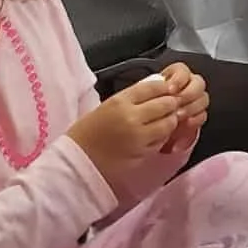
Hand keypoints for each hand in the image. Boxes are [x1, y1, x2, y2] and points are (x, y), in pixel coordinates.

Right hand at [67, 72, 186, 183]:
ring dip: (170, 120)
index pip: (153, 87)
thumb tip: (155, 89)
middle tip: (170, 104)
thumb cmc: (86, 133)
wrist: (76, 161)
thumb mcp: (106, 106)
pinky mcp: (142, 154)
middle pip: (165, 104)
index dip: (164, 87)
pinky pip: (161, 141)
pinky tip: (155, 136)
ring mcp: (139, 137)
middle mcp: (132, 118)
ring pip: (168, 124)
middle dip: (171, 103)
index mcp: (120, 102)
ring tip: (164, 120)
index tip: (167, 89)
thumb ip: (130, 98)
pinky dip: (162, 137)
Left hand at [155, 62, 208, 158]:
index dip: (179, 79)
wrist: (149, 123)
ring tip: (178, 115)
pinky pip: (203, 115)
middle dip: (188, 93)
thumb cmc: (147, 106)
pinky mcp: (197, 115)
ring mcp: (195, 100)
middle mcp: (189, 85)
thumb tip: (158, 87)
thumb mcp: (147, 96)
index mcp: (176, 75)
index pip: (183, 70)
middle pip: (198, 82)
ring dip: (191, 107)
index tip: (171, 89)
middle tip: (177, 103)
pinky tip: (185, 123)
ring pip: (203, 98)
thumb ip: (154, 90)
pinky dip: (195, 119)